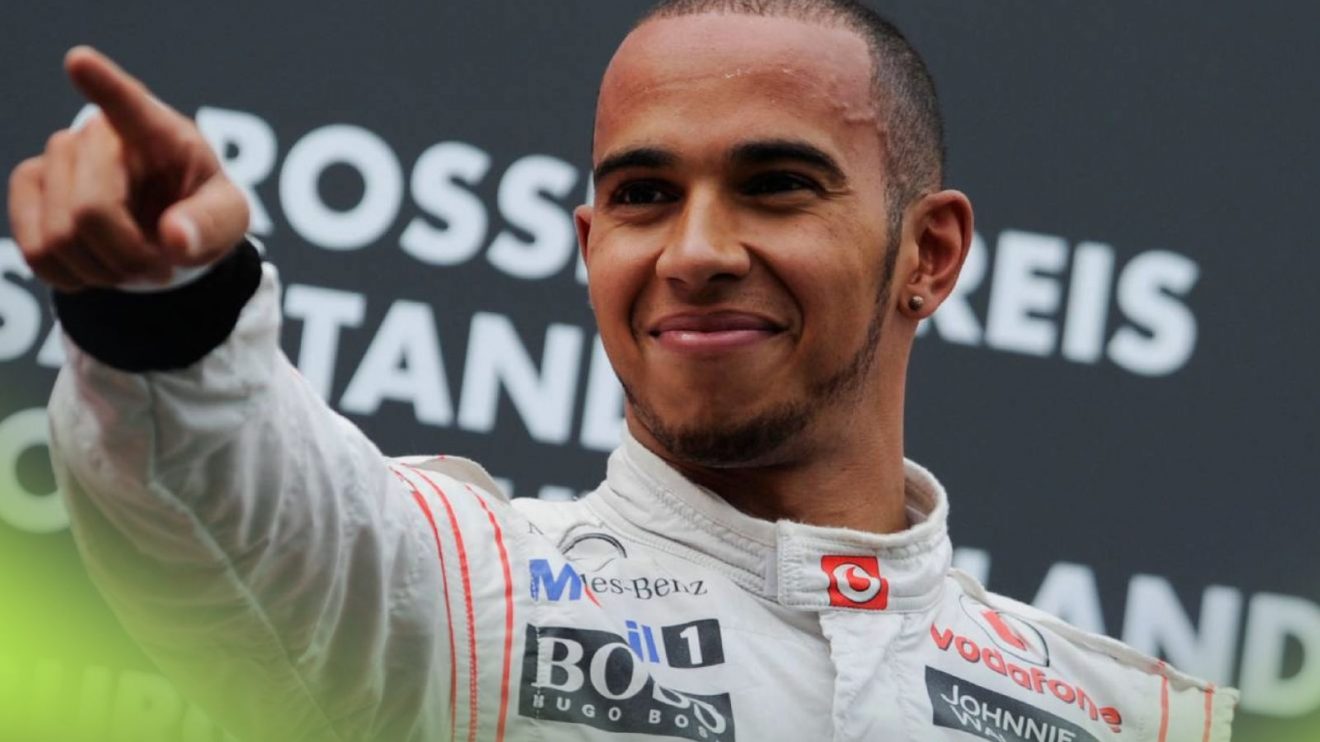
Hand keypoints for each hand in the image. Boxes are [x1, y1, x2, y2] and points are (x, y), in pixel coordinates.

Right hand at [7, 46, 248, 291]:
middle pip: (91, 211)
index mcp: (158, 131)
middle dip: (128, 258)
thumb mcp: (228, 219)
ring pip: (60, 237)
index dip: (102, 84)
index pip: (129, 104)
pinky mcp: (28, 185)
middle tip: (160, 267)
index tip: (80, 62)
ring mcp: (56, 156)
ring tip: (133, 263)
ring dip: (103, 271)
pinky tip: (98, 266)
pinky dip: (72, 277)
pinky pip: (36, 251)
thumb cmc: (201, 213)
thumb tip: (175, 239)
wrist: (167, 232)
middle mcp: (99, 134)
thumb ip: (210, 226)